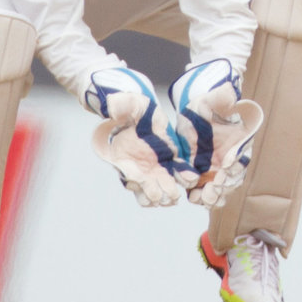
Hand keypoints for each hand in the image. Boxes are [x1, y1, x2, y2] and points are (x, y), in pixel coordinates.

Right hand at [85, 68, 195, 206]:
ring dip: (167, 195)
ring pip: (159, 192)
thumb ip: (121, 106)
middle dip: (156, 195)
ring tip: (175, 196)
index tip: (147, 182)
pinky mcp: (168, 164)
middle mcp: (138, 169)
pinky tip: (191, 179)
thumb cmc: (133, 108)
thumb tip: (111, 106)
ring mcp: (153, 169)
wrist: (145, 111)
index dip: (139, 183)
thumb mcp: (129, 104)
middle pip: (146, 191)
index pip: (131, 177)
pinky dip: (183, 179)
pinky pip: (176, 177)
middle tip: (167, 196)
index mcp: (125, 158)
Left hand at [168, 59, 264, 207]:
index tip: (227, 166)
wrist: (192, 117)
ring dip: (214, 196)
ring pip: (221, 190)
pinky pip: (206, 192)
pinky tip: (195, 198)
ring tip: (204, 198)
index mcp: (238, 142)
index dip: (236, 162)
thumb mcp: (212, 99)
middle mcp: (230, 159)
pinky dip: (202, 198)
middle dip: (225, 185)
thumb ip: (222, 97)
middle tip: (215, 186)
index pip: (241, 154)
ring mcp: (217, 170)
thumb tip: (231, 92)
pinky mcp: (202, 176)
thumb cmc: (207, 107)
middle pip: (233, 178)